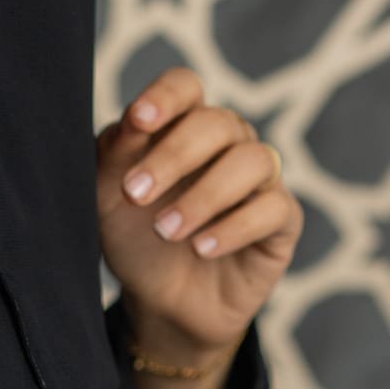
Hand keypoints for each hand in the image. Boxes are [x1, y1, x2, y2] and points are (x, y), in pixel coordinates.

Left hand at [96, 65, 302, 369]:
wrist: (160, 301)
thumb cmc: (134, 237)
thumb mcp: (108, 196)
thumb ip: (115, 154)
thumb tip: (130, 120)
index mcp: (183, 125)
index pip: (185, 87)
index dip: (166, 97)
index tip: (138, 121)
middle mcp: (227, 143)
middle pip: (217, 123)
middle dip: (173, 156)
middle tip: (135, 194)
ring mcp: (259, 179)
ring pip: (251, 161)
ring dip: (204, 196)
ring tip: (166, 231)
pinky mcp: (281, 221)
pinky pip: (273, 208)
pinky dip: (233, 228)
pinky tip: (200, 249)